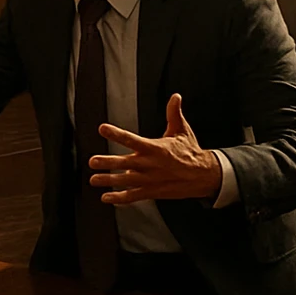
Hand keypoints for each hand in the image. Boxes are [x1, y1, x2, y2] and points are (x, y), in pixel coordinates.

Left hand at [88, 94, 222, 202]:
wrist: (203, 175)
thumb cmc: (190, 152)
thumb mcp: (182, 131)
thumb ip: (174, 113)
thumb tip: (175, 96)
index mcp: (155, 148)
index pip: (132, 139)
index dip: (116, 133)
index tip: (103, 128)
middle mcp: (150, 164)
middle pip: (124, 163)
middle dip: (107, 162)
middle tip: (92, 161)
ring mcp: (150, 180)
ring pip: (125, 181)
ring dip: (108, 180)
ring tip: (94, 179)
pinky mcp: (152, 191)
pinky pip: (133, 196)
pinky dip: (120, 198)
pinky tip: (107, 197)